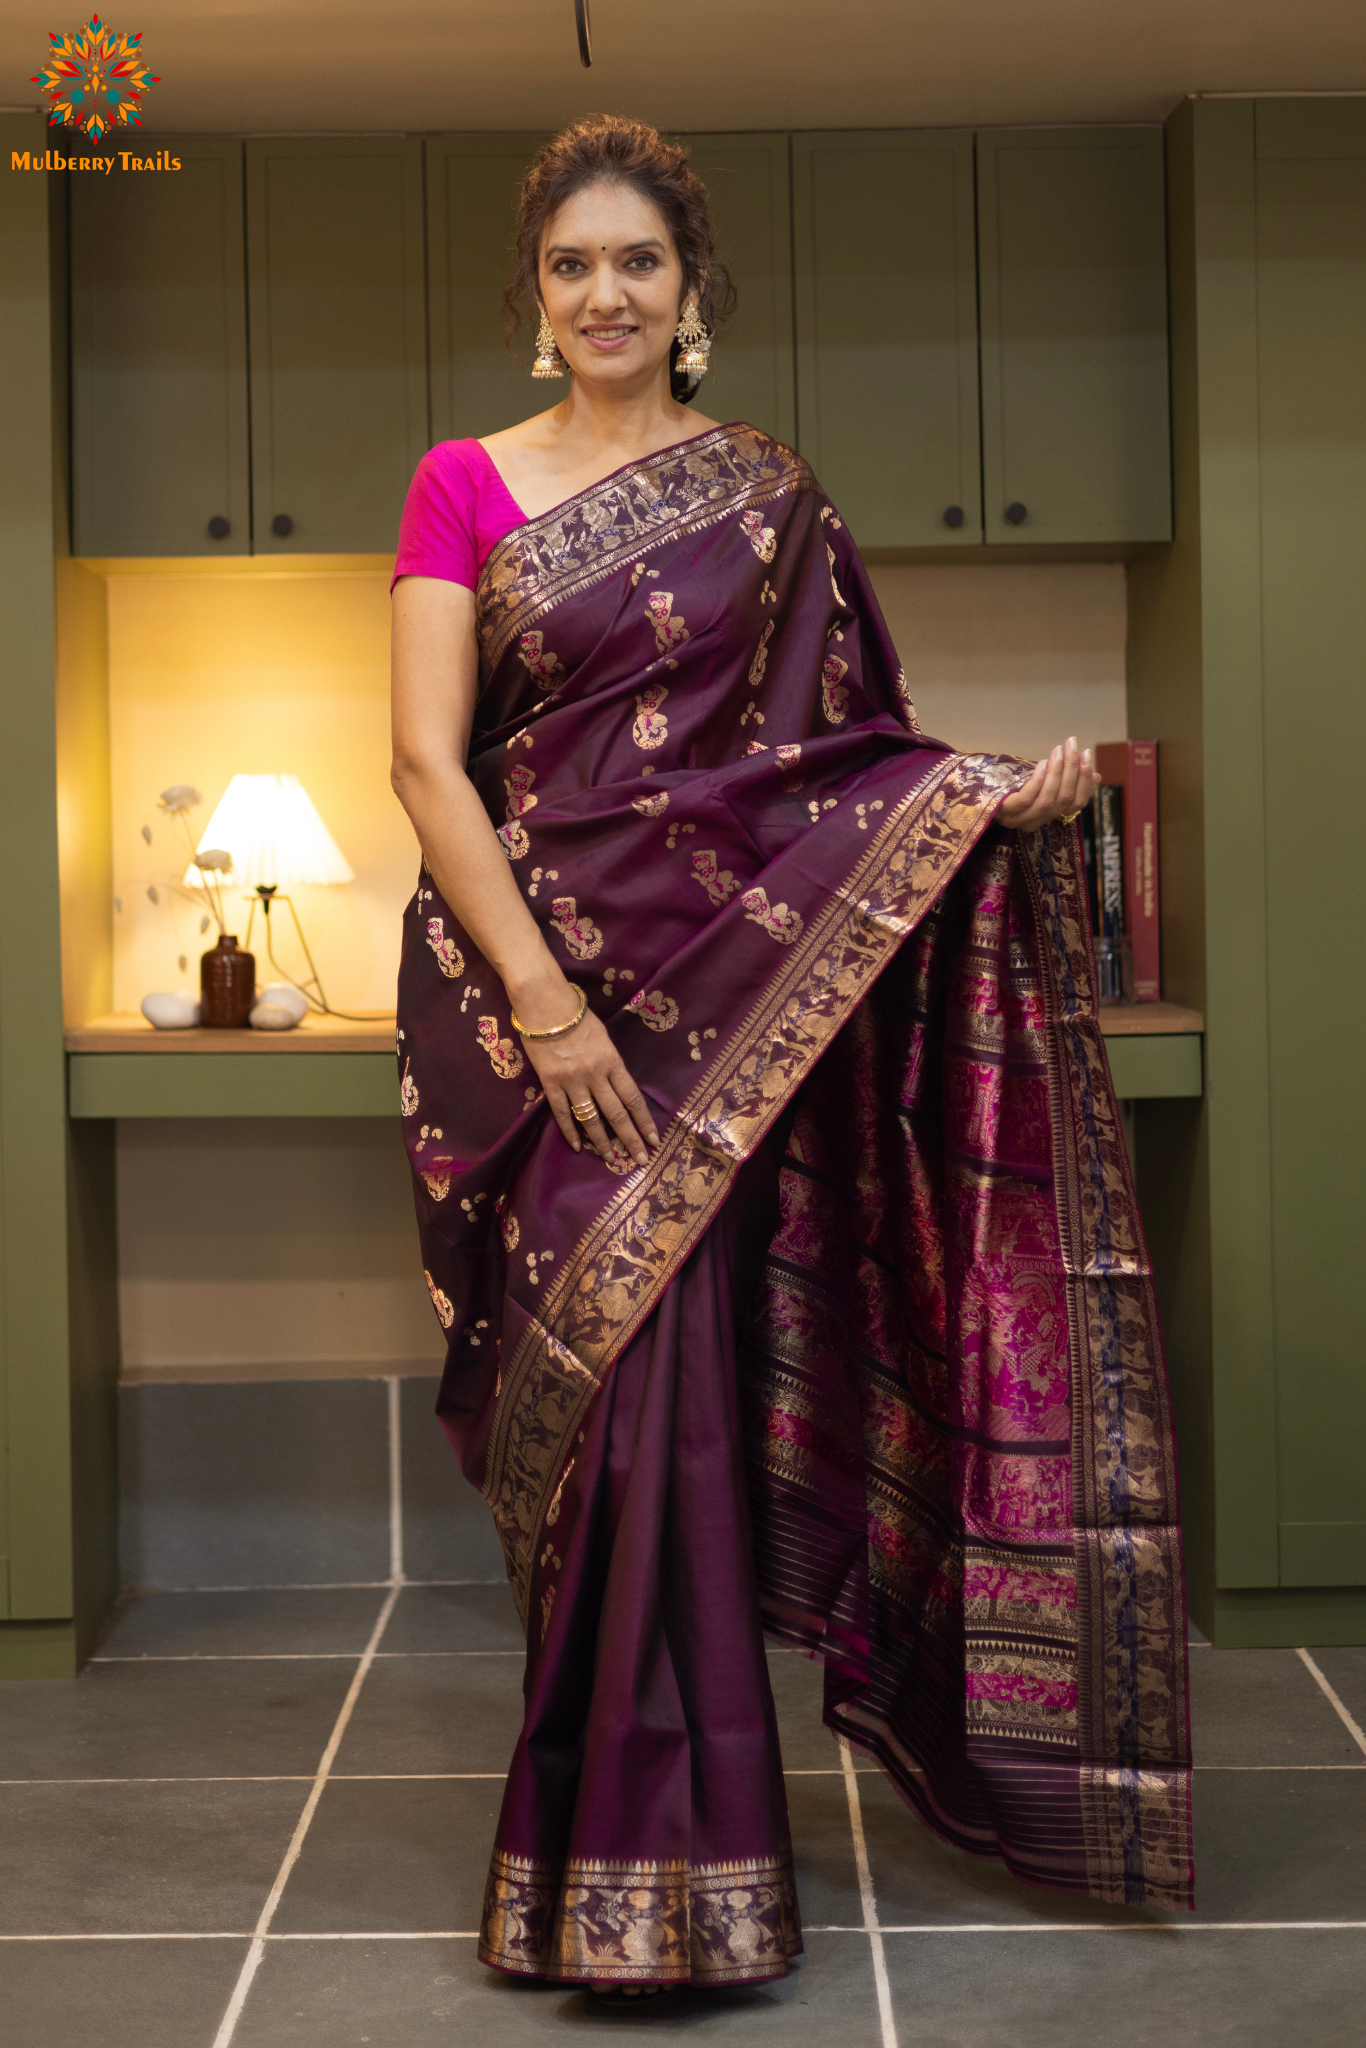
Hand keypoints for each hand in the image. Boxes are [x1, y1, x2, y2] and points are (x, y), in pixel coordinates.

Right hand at [518, 1003, 659, 1168]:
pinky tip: (577, 1146)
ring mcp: (572, 1082)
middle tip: (640, 1159)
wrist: (545, 1006)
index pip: (633, 1098)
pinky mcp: (551, 1083)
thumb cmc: (577, 1016)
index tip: (654, 1139)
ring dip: (602, 1142)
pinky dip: (570, 1131)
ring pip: (591, 1119)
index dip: (644, 1121)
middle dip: (630, 1139)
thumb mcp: (604, 1037)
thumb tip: (617, 1084)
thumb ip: (611, 1062)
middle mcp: (595, 1076)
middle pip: (616, 1114)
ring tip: (611, 1159)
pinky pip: (562, 1113)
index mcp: (612, 1062)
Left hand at [998, 737, 1097, 830]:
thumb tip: (1096, 777)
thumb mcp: (1040, 780)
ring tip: (1059, 750)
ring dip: (1058, 772)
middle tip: (1073, 744)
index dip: (1084, 780)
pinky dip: (1039, 780)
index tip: (1087, 754)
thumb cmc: (1009, 783)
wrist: (973, 789)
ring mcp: (1020, 820)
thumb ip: (1065, 780)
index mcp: (1047, 816)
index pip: (1076, 804)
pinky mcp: (1006, 812)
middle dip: (1072, 769)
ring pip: (1049, 800)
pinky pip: (1028, 799)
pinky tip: (1043, 763)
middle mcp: (1036, 822)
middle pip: (1064, 800)